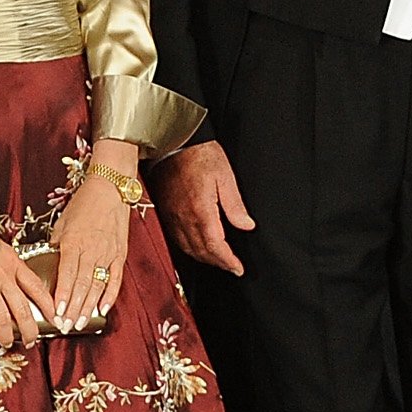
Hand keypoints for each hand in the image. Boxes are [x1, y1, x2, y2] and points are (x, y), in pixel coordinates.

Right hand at [0, 166, 58, 348]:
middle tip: (31, 341)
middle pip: (24, 310)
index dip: (49, 306)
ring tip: (6, 344)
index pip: (37, 288)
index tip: (55, 318)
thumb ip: (5, 259)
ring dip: (7, 336)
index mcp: (14, 262)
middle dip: (30, 330)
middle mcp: (5, 276)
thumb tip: (8, 266)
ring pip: (5, 319)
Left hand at [49, 147, 136, 328]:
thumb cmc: (83, 204)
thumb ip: (56, 245)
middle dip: (73, 308)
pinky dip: (109, 295)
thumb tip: (49, 263)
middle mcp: (91, 250)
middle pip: (81, 286)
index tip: (56, 312)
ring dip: (88, 307)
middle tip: (66, 326)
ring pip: (97, 286)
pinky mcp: (120, 254)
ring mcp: (107, 254)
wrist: (110, 189)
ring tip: (80, 323)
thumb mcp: (62, 223)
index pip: (67, 275)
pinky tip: (103, 309)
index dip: (62, 296)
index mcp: (73, 243)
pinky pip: (115, 279)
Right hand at [154, 141, 252, 275]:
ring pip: (187, 248)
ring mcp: (171, 217)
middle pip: (201, 251)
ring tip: (218, 260)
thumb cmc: (200, 155)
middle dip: (218, 263)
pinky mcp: (164, 212)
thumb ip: (235, 205)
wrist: (173, 143)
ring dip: (204, 258)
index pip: (215, 246)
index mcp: (201, 211)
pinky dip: (189, 248)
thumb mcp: (225, 176)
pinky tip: (198, 247)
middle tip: (232, 267)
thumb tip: (246, 226)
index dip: (227, 261)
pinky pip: (176, 239)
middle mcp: (183, 218)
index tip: (238, 268)